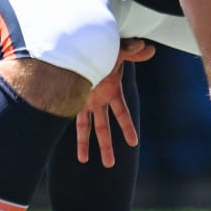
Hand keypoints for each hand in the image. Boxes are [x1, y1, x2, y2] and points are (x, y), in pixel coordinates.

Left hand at [74, 38, 151, 165]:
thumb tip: (149, 48)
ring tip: (84, 160)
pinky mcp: (70, 97)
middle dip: (106, 145)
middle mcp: (98, 99)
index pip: (122, 113)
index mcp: (111, 90)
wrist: (76, 45)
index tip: (133, 142)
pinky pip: (69, 116)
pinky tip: (60, 137)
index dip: (127, 127)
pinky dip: (65, 125)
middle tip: (110, 165)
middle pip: (104, 128)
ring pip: (85, 127)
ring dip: (84, 143)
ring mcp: (83, 99)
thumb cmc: (98, 47)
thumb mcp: (116, 51)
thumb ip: (131, 52)